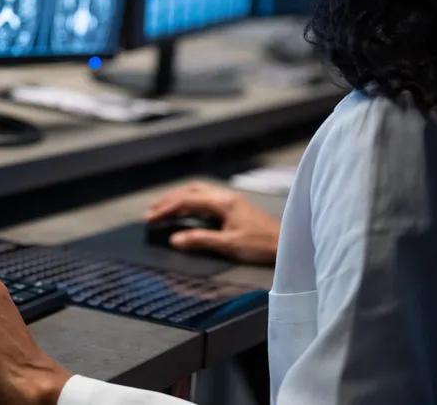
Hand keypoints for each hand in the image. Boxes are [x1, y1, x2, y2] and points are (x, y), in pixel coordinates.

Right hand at [146, 182, 280, 264]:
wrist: (286, 244)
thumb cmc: (260, 244)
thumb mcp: (229, 245)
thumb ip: (201, 240)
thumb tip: (174, 239)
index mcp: (224, 202)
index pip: (188, 200)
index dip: (167, 208)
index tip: (150, 218)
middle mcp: (226, 196)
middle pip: (191, 191)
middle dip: (169, 200)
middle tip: (151, 212)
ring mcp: (230, 201)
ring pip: (198, 193)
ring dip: (179, 199)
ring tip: (163, 210)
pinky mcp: (234, 208)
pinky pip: (206, 200)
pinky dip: (190, 203)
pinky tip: (185, 212)